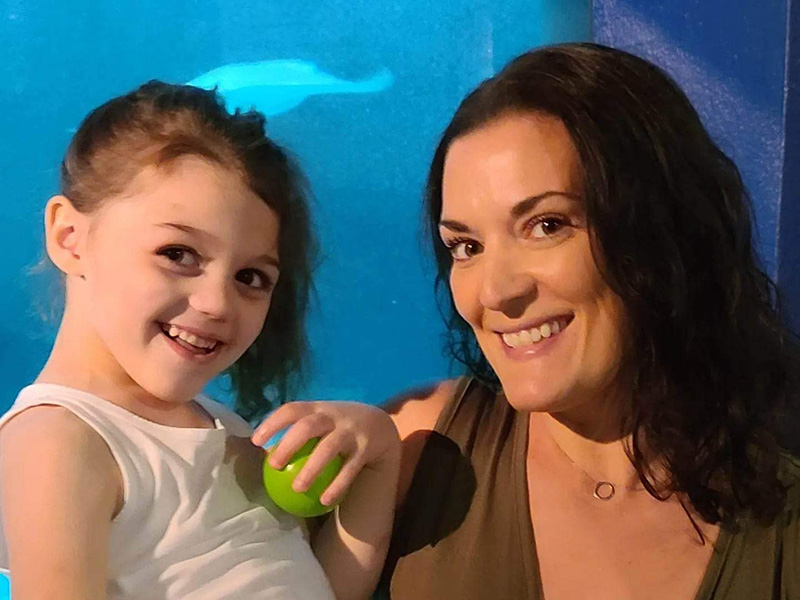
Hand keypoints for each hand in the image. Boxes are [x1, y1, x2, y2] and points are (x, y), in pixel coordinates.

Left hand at [251, 401, 399, 506]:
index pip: (292, 410)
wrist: (380, 425)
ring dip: (312, 468)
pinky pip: (350, 468)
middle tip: (273, 465)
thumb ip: (299, 431)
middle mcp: (334, 416)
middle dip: (289, 444)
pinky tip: (325, 501)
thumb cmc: (338, 427)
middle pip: (309, 426)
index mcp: (318, 408)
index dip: (272, 423)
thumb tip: (264, 454)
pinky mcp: (366, 447)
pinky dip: (337, 485)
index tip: (255, 441)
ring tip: (297, 488)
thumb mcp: (322, 420)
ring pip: (329, 448)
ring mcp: (351, 431)